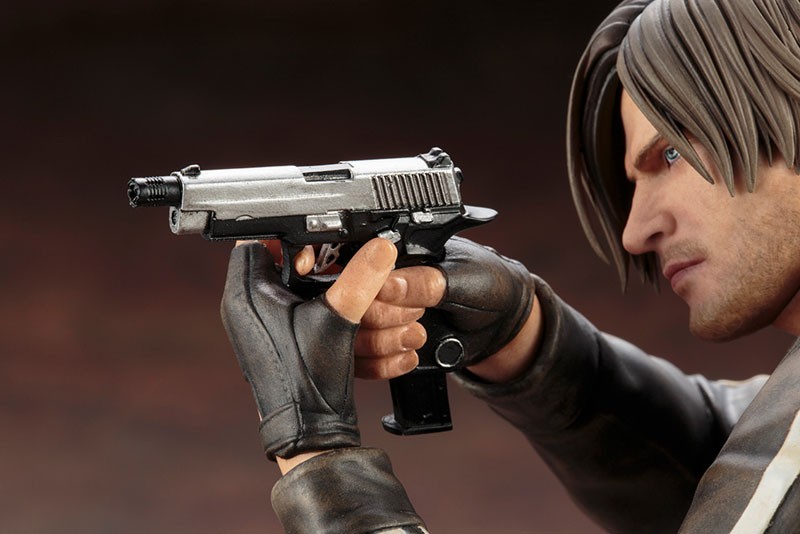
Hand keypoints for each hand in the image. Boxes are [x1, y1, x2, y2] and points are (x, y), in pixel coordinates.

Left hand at [220, 238, 396, 460]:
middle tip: (348, 267)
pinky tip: (367, 330)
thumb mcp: (338, 319)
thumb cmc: (306, 380)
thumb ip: (361, 278)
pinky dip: (338, 322)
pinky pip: (312, 322)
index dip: (291, 238)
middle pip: (288, 269)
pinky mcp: (286, 347)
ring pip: (305, 298)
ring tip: (370, 302)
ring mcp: (269, 330)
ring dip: (339, 298)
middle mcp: (251, 310)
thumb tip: (381, 248)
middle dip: (328, 270)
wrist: (310, 434)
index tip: (320, 247)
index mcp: (248, 294)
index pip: (259, 242)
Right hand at [356, 236, 535, 380]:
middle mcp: (377, 287)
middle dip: (383, 321)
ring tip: (417, 336)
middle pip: (351, 311)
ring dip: (383, 345)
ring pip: (351, 340)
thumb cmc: (486, 285)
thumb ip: (423, 282)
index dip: (376, 295)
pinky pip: (363, 364)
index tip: (409, 305)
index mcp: (392, 257)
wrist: (502, 322)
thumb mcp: (460, 279)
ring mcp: (377, 319)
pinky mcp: (382, 347)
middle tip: (418, 317)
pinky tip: (410, 357)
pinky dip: (383, 366)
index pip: (358, 277)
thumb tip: (385, 285)